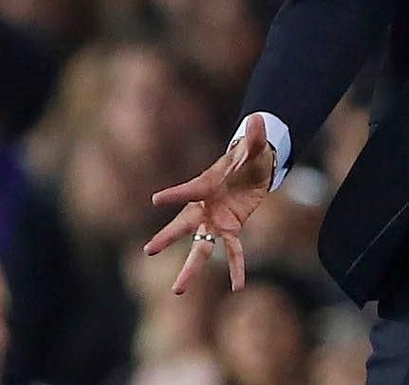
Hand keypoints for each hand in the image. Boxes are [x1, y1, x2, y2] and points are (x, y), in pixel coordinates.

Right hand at [144, 113, 274, 293]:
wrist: (251, 170)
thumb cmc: (247, 156)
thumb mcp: (255, 146)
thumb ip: (256, 136)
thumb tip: (260, 117)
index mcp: (205, 185)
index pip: (188, 190)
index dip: (174, 194)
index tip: (155, 199)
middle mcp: (204, 207)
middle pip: (183, 224)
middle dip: (167, 237)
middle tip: (148, 250)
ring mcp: (215, 221)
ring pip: (200, 247)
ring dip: (190, 268)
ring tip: (177, 290)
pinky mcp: (231, 229)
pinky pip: (232, 251)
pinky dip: (236, 267)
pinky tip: (237, 286)